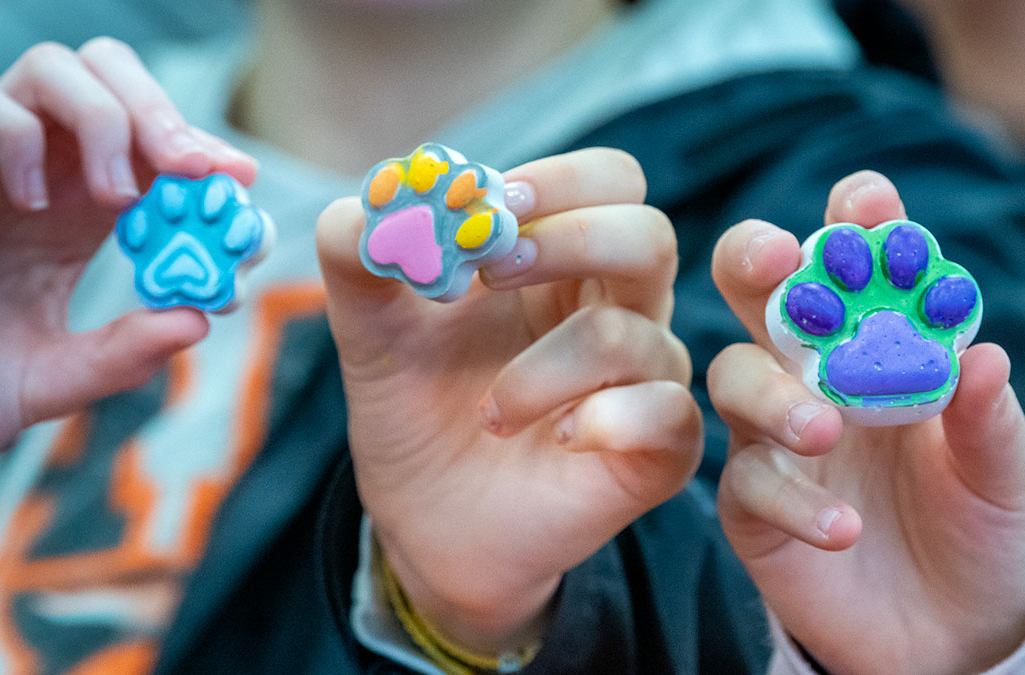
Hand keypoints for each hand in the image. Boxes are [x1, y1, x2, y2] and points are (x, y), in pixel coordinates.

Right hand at [0, 38, 255, 484]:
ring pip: (53, 72)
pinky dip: (20, 136)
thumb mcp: (54, 383)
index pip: (157, 155)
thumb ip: (121, 355)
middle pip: (113, 86)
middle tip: (194, 167)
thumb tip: (198, 319)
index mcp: (85, 221)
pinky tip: (34, 204)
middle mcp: (44, 182)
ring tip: (119, 194)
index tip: (240, 183)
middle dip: (165, 114)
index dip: (205, 156)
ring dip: (105, 119)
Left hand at [316, 148, 702, 651]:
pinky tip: (556, 440)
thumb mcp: (370, 326)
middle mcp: (618, 307)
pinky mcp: (660, 447)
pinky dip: (602, 421)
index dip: (556, 182)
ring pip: (633, 334)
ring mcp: (645, 377)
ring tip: (489, 411)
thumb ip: (358, 254)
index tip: (485, 208)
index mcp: (563, 260)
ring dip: (543, 368)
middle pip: (645, 235)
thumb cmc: (416, 407)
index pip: (609, 182)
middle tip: (485, 272)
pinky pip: (665, 413)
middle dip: (566, 241)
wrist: (424, 520)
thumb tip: (376, 198)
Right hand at [707, 171, 1024, 673]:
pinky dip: (792, 501)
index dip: (853, 224)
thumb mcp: (1004, 475)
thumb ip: (989, 418)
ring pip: (734, 381)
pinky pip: (749, 485)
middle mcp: (813, 377)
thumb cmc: (982, 531)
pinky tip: (844, 527)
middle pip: (758, 297)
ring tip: (825, 429)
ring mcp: (774, 438)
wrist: (955, 634)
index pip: (853, 267)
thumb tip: (980, 353)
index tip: (866, 201)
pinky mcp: (753, 507)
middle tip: (779, 260)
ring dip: (772, 392)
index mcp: (877, 347)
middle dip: (756, 263)